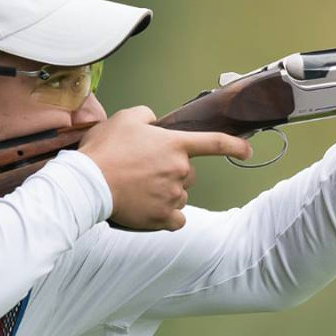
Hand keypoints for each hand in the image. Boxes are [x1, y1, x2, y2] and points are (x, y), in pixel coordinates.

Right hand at [79, 106, 251, 230]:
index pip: (215, 143)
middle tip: (145, 170)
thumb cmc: (104, 150)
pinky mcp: (162, 217)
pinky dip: (166, 216)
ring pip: (180, 196)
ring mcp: (173, 196)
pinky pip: (176, 219)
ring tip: (139, 189)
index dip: (235, 146)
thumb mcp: (125, 118)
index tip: (247, 151)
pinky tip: (149, 209)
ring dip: (166, 193)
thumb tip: (153, 122)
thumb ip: (147, 116)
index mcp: (175, 144)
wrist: (88, 183)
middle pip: (189, 173)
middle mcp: (180, 170)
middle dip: (173, 172)